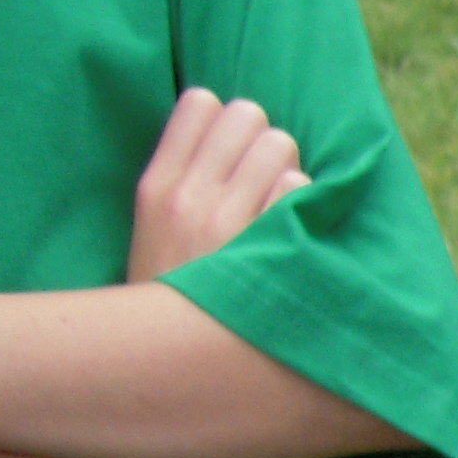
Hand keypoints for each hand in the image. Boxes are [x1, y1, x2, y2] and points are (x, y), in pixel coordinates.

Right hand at [128, 87, 302, 279]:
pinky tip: (292, 227)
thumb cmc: (173, 288)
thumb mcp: (153, 226)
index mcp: (156, 185)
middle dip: (261, 138)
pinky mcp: (267, 245)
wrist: (173, 355)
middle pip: (247, 114)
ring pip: (279, 143)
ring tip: (276, 200)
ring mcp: (228, 219)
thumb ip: (185, 176)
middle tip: (259, 176)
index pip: (199, 103)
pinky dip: (304, 199)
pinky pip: (299, 186)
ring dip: (287, 165)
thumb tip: (230, 124)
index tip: (230, 150)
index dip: (225, 120)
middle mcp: (189, 196)